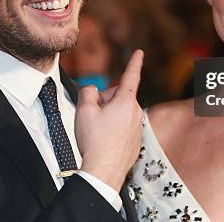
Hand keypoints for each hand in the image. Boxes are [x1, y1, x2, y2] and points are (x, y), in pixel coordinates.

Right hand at [75, 49, 143, 190]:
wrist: (104, 170)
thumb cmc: (95, 142)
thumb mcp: (84, 110)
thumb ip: (87, 92)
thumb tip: (92, 91)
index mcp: (125, 101)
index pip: (130, 76)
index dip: (134, 62)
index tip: (139, 53)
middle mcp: (135, 112)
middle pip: (118, 97)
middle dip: (105, 101)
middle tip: (93, 116)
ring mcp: (137, 127)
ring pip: (120, 112)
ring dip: (109, 116)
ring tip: (98, 132)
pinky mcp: (136, 140)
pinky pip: (123, 127)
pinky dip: (114, 130)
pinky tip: (105, 140)